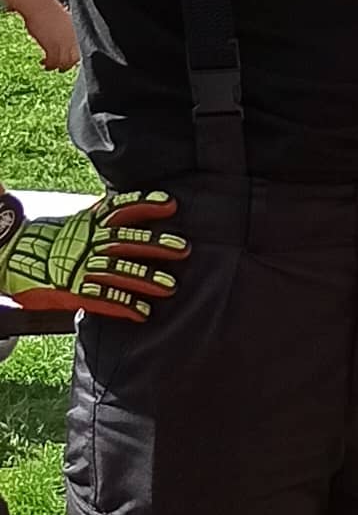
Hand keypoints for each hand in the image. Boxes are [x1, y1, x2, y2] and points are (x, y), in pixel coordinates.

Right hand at [0, 191, 188, 321]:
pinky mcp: (70, 290)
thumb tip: (134, 211)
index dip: (144, 203)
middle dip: (155, 243)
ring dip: (145, 278)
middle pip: (126, 239)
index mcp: (89, 223)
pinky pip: (100, 297)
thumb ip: (103, 218)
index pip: (120, 208)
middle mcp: (87, 242)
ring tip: (171, 286)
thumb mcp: (76, 223)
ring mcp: (79, 266)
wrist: (6, 254)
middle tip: (184, 248)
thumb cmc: (48, 241)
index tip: (170, 202)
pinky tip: (142, 311)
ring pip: (117, 270)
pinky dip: (122, 304)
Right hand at [19, 0, 75, 71]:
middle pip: (74, 59)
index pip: (81, 51)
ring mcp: (63, 44)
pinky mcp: (52, 47)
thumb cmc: (47, 8)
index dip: (75, 58)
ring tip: (49, 67)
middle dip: (67, 65)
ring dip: (56, 66)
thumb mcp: (64, 20)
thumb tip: (65, 37)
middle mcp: (73, 40)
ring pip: (63, 62)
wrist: (38, 4)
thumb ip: (68, 31)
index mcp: (78, 32)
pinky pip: (52, 62)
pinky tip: (43, 63)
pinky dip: (48, 65)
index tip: (71, 62)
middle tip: (61, 69)